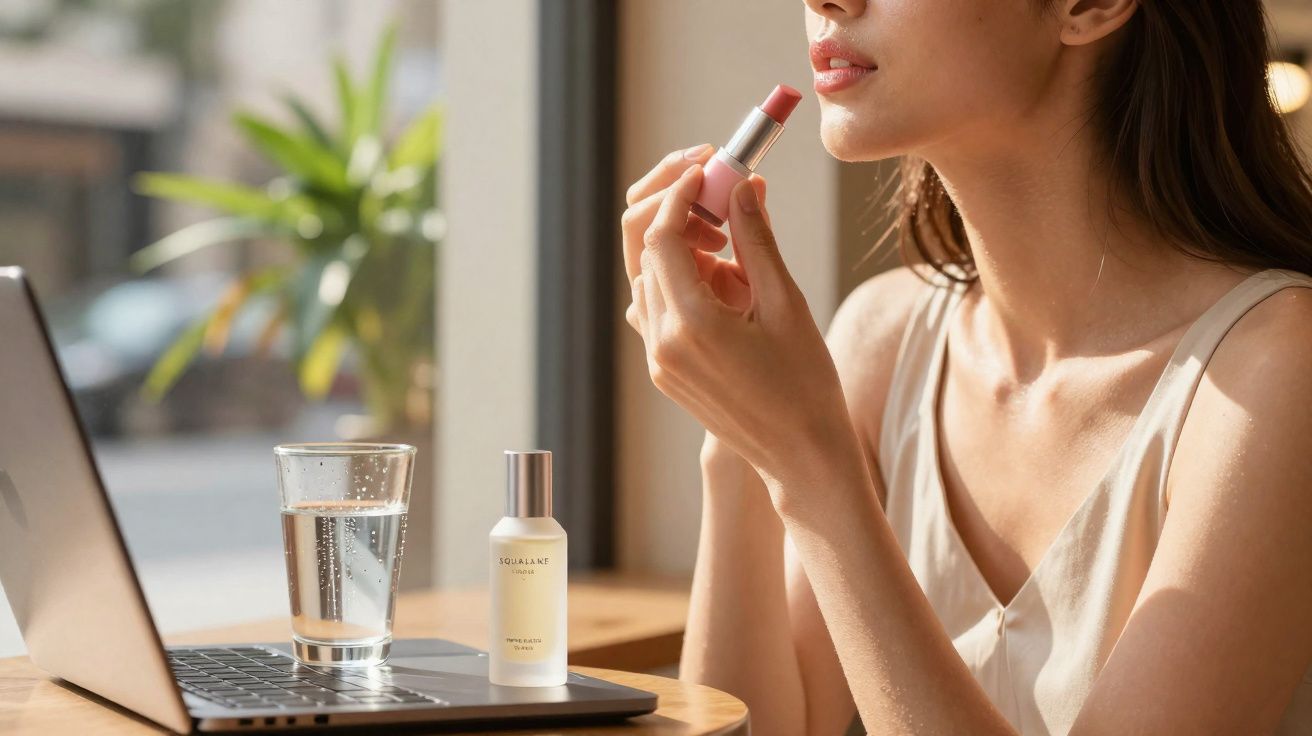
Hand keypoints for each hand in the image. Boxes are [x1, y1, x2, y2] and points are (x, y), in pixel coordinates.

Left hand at [620, 153, 856, 493]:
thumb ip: (756, 241)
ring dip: (682, 248)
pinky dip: (681, 282)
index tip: (709, 167)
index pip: (660, 237)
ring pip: (649, 278)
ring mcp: (658, 360)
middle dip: (677, 211)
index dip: (680, 193)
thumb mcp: (785, 304)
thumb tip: (742, 186)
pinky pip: (657, 309)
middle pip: (646, 253)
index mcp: (692, 325)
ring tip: (734, 248)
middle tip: (717, 188)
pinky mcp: (664, 371)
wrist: (800, 455)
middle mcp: (662, 343)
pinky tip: (725, 283)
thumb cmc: (805, 384)